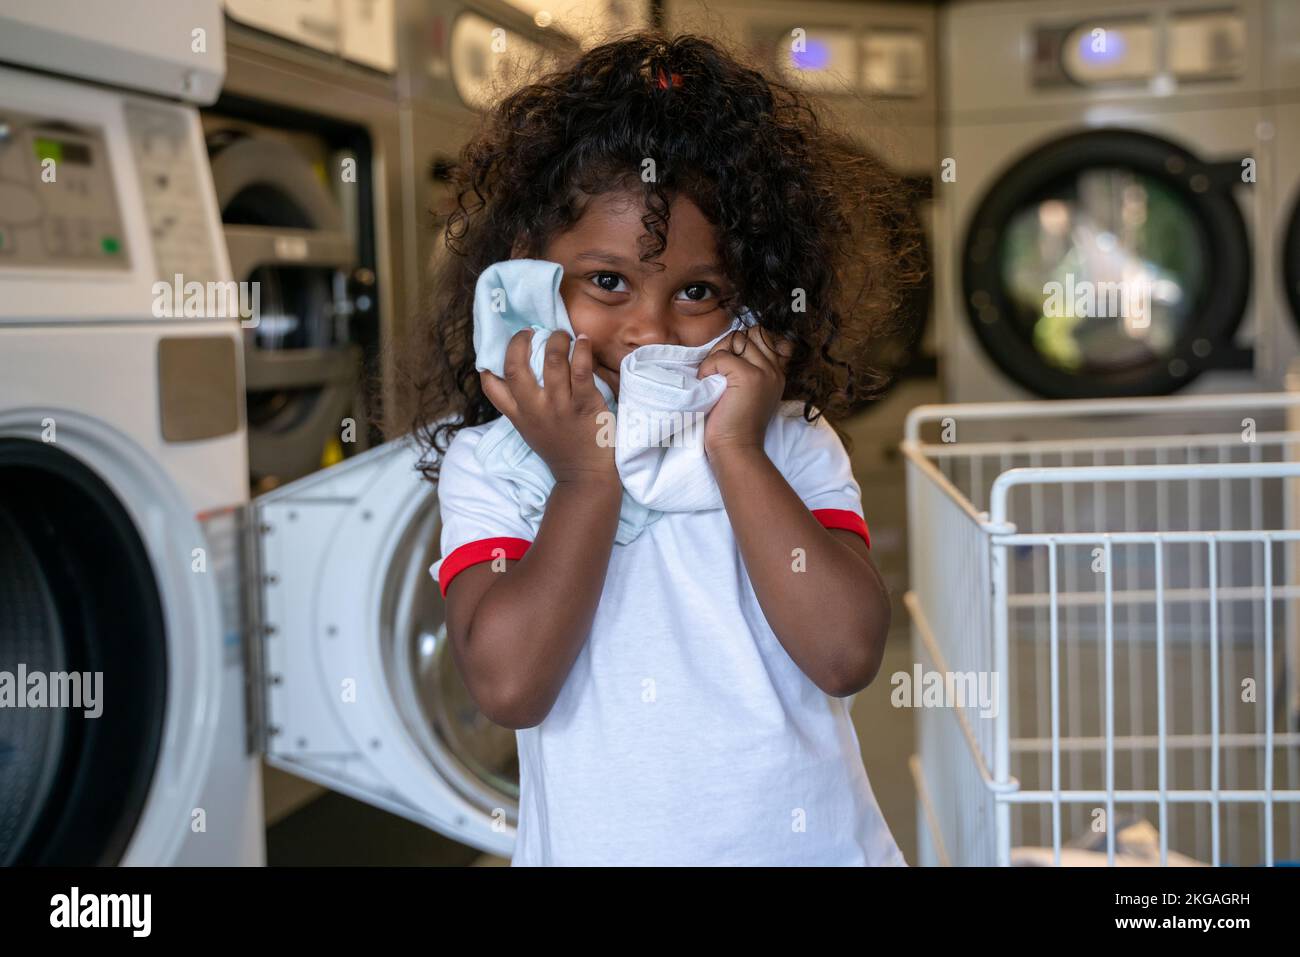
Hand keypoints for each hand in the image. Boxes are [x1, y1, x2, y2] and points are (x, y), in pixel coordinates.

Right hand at [479, 329, 617, 485]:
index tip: (497, 352)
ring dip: (557, 340)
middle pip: (516, 368)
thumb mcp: (531, 432)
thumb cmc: (561, 450)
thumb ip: (522, 408)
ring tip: (562, 334)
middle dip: (519, 342)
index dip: (489, 366)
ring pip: (553, 361)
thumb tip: (518, 378)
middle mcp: (535, 409)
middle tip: (530, 332)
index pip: (492, 388)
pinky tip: (584, 341)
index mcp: (519, 416)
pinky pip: (581, 370)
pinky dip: (582, 350)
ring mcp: (560, 407)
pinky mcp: (586, 405)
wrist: (586, 477)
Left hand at [696, 326, 792, 457]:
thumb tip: (730, 343)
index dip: (742, 343)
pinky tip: (707, 385)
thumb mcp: (747, 392)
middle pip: (750, 334)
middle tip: (716, 369)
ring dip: (717, 356)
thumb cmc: (733, 423)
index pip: (764, 336)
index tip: (728, 363)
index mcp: (776, 373)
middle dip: (728, 345)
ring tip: (712, 378)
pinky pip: (721, 357)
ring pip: (736, 341)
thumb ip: (748, 368)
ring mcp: (763, 372)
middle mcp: (774, 370)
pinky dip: (708, 368)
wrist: (735, 448)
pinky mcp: (748, 376)